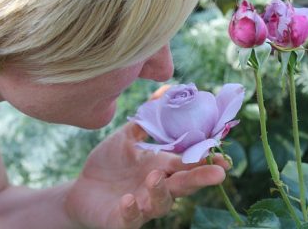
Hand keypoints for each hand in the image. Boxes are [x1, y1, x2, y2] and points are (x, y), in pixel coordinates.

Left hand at [64, 87, 229, 228]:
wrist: (82, 188)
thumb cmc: (109, 163)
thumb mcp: (126, 138)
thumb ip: (146, 120)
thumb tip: (164, 91)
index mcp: (161, 167)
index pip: (187, 163)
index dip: (205, 161)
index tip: (224, 158)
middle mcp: (157, 188)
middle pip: (182, 184)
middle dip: (199, 178)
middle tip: (218, 173)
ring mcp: (142, 206)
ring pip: (160, 204)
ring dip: (160, 192)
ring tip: (155, 177)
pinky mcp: (123, 220)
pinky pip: (130, 219)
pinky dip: (131, 211)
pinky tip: (127, 200)